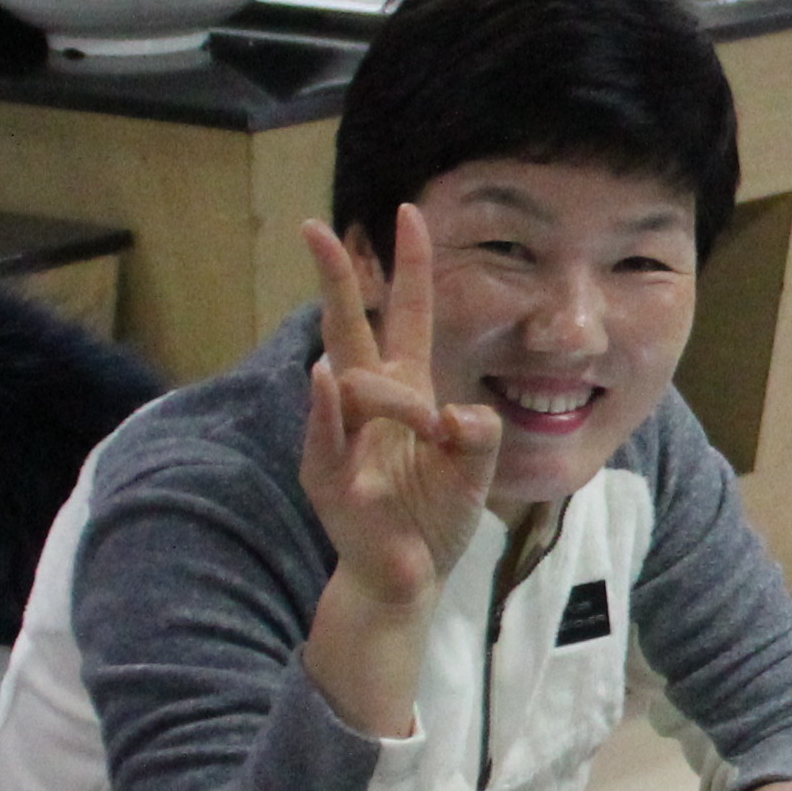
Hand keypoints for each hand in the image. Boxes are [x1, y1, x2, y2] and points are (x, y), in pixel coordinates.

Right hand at [297, 207, 504, 741]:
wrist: (410, 576)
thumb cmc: (438, 516)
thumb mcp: (477, 467)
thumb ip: (478, 433)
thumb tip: (455, 415)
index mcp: (408, 390)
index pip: (406, 316)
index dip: (410, 269)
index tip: (410, 213)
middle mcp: (369, 403)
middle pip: (348, 327)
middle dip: (336, 278)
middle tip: (313, 227)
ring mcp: (341, 436)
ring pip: (354, 383)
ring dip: (391, 395)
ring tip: (430, 427)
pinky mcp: (328, 476)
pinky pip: (324, 434)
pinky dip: (325, 407)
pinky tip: (324, 375)